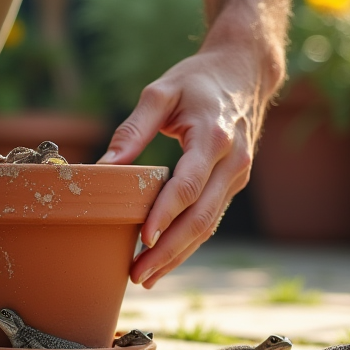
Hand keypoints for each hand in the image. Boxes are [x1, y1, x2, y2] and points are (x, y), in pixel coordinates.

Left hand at [98, 43, 273, 287]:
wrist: (245, 72)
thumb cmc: (197, 80)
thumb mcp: (161, 92)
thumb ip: (132, 129)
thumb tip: (104, 168)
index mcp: (214, 136)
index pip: (189, 185)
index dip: (166, 214)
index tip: (143, 237)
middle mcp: (232, 162)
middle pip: (201, 216)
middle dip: (169, 249)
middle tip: (137, 273)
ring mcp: (237, 176)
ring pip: (208, 225)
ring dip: (178, 254)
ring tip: (146, 277)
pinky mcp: (233, 183)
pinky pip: (211, 218)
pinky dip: (189, 242)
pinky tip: (165, 259)